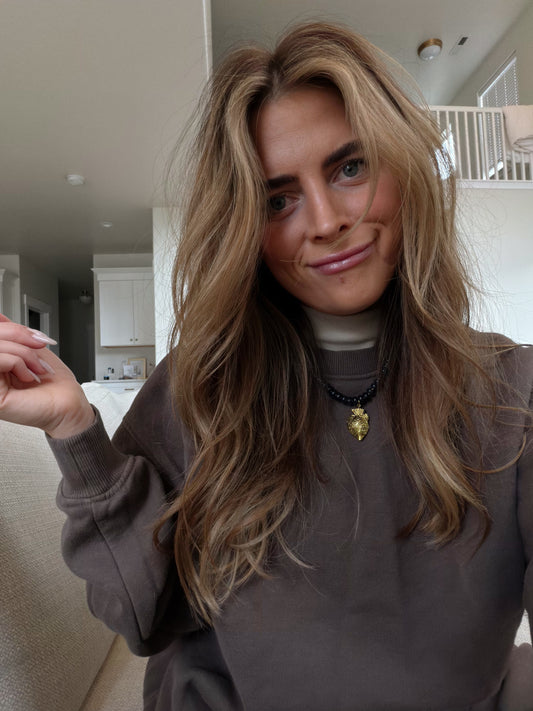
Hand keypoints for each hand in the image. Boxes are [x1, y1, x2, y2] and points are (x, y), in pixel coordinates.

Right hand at [0, 314, 95, 437]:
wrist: (67, 405)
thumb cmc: (52, 382)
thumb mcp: (31, 348)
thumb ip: (11, 333)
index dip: (10, 327)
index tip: (34, 337)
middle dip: (19, 335)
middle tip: (38, 345)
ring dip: (22, 352)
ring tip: (36, 367)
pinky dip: (18, 362)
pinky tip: (28, 377)